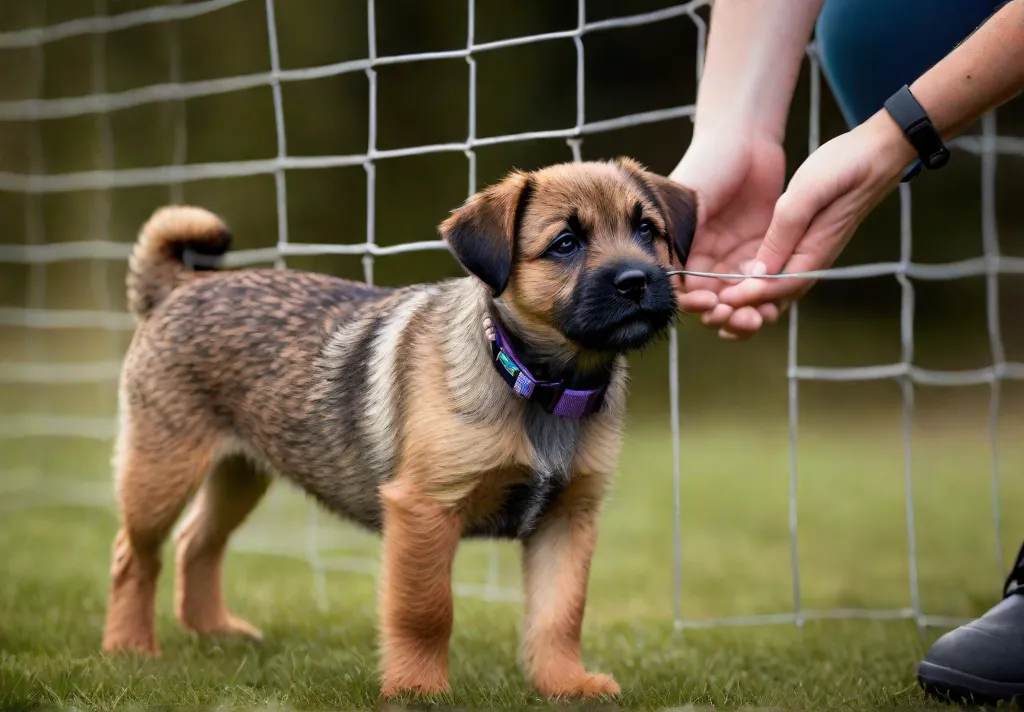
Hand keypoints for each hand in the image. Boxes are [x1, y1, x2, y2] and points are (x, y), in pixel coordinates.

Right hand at [669, 133, 787, 339]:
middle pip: (714, 301)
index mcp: (683, 251)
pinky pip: (765, 281)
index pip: (685, 290)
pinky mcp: (763, 248)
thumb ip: (680, 239)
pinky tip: (775, 303)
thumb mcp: (688, 203)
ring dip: (748, 313)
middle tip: (741, 319)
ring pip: (740, 297)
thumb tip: (669, 281)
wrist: (744, 136)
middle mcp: (707, 258)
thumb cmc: (708, 165)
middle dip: (725, 316)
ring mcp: (735, 255)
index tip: (710, 304)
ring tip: (759, 319)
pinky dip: (768, 296)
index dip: (696, 305)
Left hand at [717, 110, 916, 313]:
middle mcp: (811, 260)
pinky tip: (734, 281)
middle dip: (745, 310)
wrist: (878, 152)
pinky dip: (756, 282)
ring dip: (749, 301)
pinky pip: (778, 272)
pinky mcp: (804, 243)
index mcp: (813, 253)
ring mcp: (808, 253)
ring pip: (775, 289)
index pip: (776, 288)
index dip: (746, 298)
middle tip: (713, 315)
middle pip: (774, 297)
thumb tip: (760, 272)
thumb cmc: (844, 166)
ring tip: (717, 308)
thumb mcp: (808, 192)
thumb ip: (785, 232)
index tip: (719, 301)